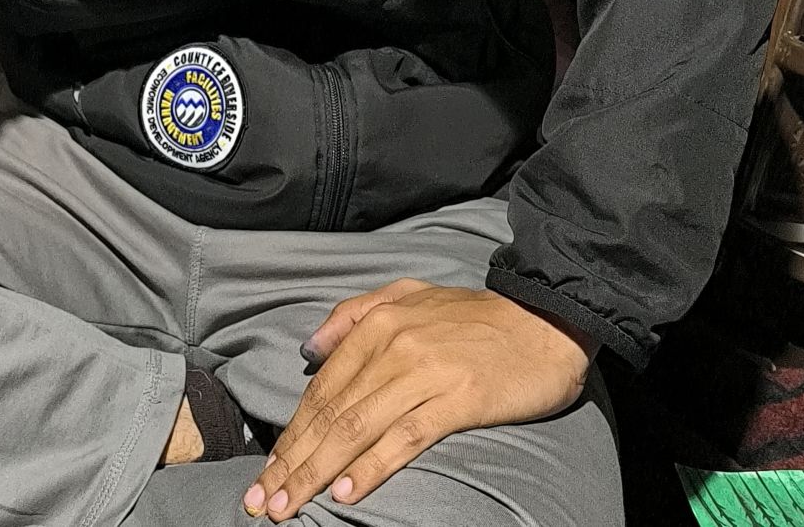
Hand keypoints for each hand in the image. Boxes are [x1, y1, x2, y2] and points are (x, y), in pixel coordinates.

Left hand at [243, 281, 593, 519]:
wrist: (542, 320)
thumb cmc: (475, 317)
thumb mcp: (409, 296)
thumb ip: (354, 314)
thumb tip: (310, 349)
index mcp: (378, 322)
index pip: (321, 388)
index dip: (290, 434)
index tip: (265, 473)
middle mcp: (393, 345)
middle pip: (331, 413)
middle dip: (291, 462)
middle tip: (260, 502)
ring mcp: (423, 372)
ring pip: (356, 428)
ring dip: (317, 472)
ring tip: (290, 505)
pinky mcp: (457, 399)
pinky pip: (404, 437)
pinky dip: (371, 466)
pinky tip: (347, 491)